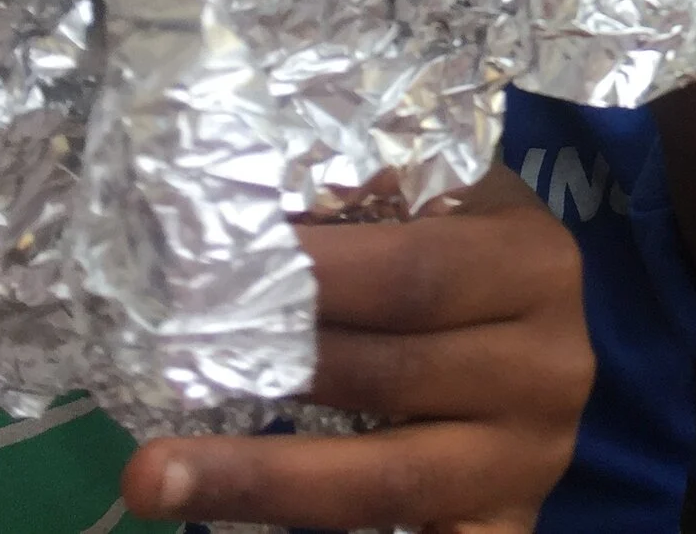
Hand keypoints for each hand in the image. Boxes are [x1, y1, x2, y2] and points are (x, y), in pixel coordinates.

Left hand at [122, 167, 590, 533]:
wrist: (545, 351)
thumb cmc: (480, 260)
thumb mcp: (456, 205)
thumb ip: (382, 195)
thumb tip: (254, 208)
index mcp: (536, 266)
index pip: (411, 274)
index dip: (309, 274)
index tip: (205, 270)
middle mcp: (548, 366)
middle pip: (387, 374)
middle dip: (266, 368)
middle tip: (163, 360)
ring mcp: (528, 458)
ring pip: (384, 479)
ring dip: (258, 477)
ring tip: (147, 475)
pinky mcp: (505, 523)